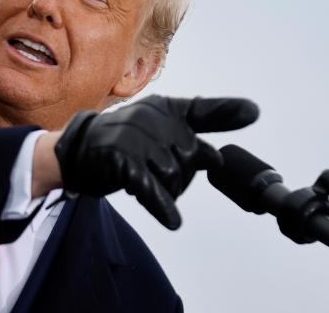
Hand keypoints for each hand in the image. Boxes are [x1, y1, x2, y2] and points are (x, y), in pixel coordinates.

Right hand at [54, 95, 258, 229]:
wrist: (75, 150)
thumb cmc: (122, 142)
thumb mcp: (155, 131)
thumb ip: (187, 140)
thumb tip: (218, 156)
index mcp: (166, 109)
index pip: (202, 110)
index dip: (228, 111)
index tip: (253, 111)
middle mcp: (154, 118)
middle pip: (193, 157)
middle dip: (182, 176)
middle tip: (158, 176)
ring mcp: (137, 137)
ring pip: (174, 175)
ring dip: (165, 189)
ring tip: (146, 183)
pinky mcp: (121, 159)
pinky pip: (151, 187)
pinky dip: (162, 206)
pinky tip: (171, 219)